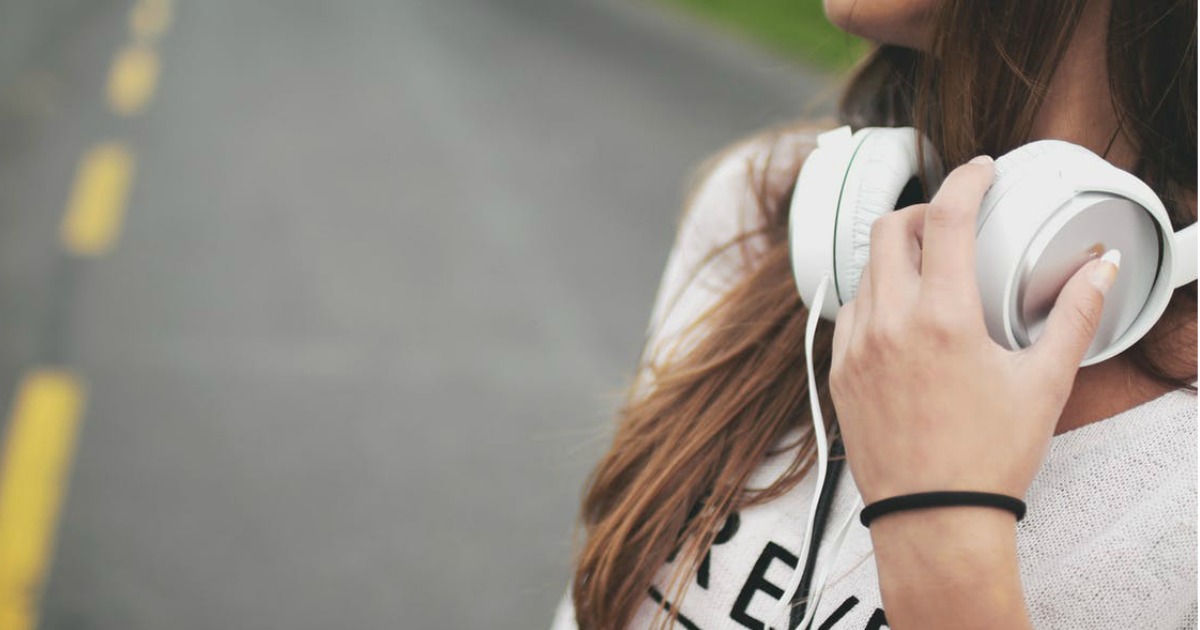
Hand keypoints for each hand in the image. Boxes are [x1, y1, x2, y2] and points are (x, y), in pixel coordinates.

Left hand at [828, 155, 1119, 505]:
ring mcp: (855, 348)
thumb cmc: (990, 458)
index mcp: (942, 319)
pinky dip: (874, 298)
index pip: (947, 218)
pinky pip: (849, 313)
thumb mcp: (1044, 383)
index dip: (965, 180)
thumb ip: (1074, 316)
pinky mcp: (838, 372)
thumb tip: (1102, 269)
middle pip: (890, 229)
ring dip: (896, 257)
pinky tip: (900, 315)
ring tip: (930, 271)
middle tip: (952, 222)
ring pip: (865, 271)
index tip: (979, 170)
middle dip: (923, 212)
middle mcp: (889, 324)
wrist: (933, 519)